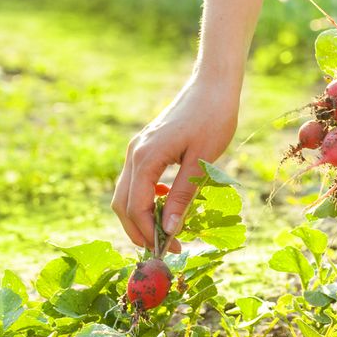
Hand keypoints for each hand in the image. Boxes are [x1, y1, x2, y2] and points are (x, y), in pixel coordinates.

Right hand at [112, 77, 238, 252]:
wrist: (213, 85)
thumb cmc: (213, 119)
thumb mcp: (202, 162)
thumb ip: (183, 196)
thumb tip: (169, 230)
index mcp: (146, 158)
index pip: (137, 207)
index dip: (149, 233)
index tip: (169, 251)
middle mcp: (135, 154)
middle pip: (122, 204)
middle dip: (139, 230)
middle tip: (164, 249)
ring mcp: (137, 149)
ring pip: (126, 193)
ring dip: (141, 216)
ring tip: (165, 232)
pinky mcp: (145, 147)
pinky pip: (136, 181)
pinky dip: (146, 198)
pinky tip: (167, 203)